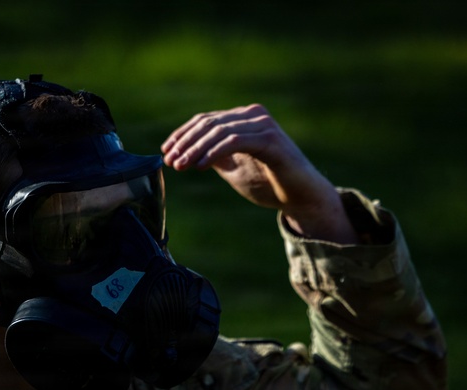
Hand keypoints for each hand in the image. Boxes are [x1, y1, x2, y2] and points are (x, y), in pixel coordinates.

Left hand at [161, 105, 355, 242]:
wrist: (300, 197)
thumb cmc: (268, 183)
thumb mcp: (232, 168)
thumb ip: (212, 157)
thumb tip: (183, 154)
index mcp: (242, 119)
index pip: (205, 120)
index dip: (182, 135)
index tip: (165, 152)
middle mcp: (253, 115)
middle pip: (209, 123)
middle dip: (185, 143)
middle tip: (170, 161)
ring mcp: (263, 125)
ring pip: (219, 131)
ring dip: (195, 149)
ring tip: (181, 166)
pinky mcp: (270, 139)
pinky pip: (234, 141)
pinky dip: (214, 152)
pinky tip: (200, 166)